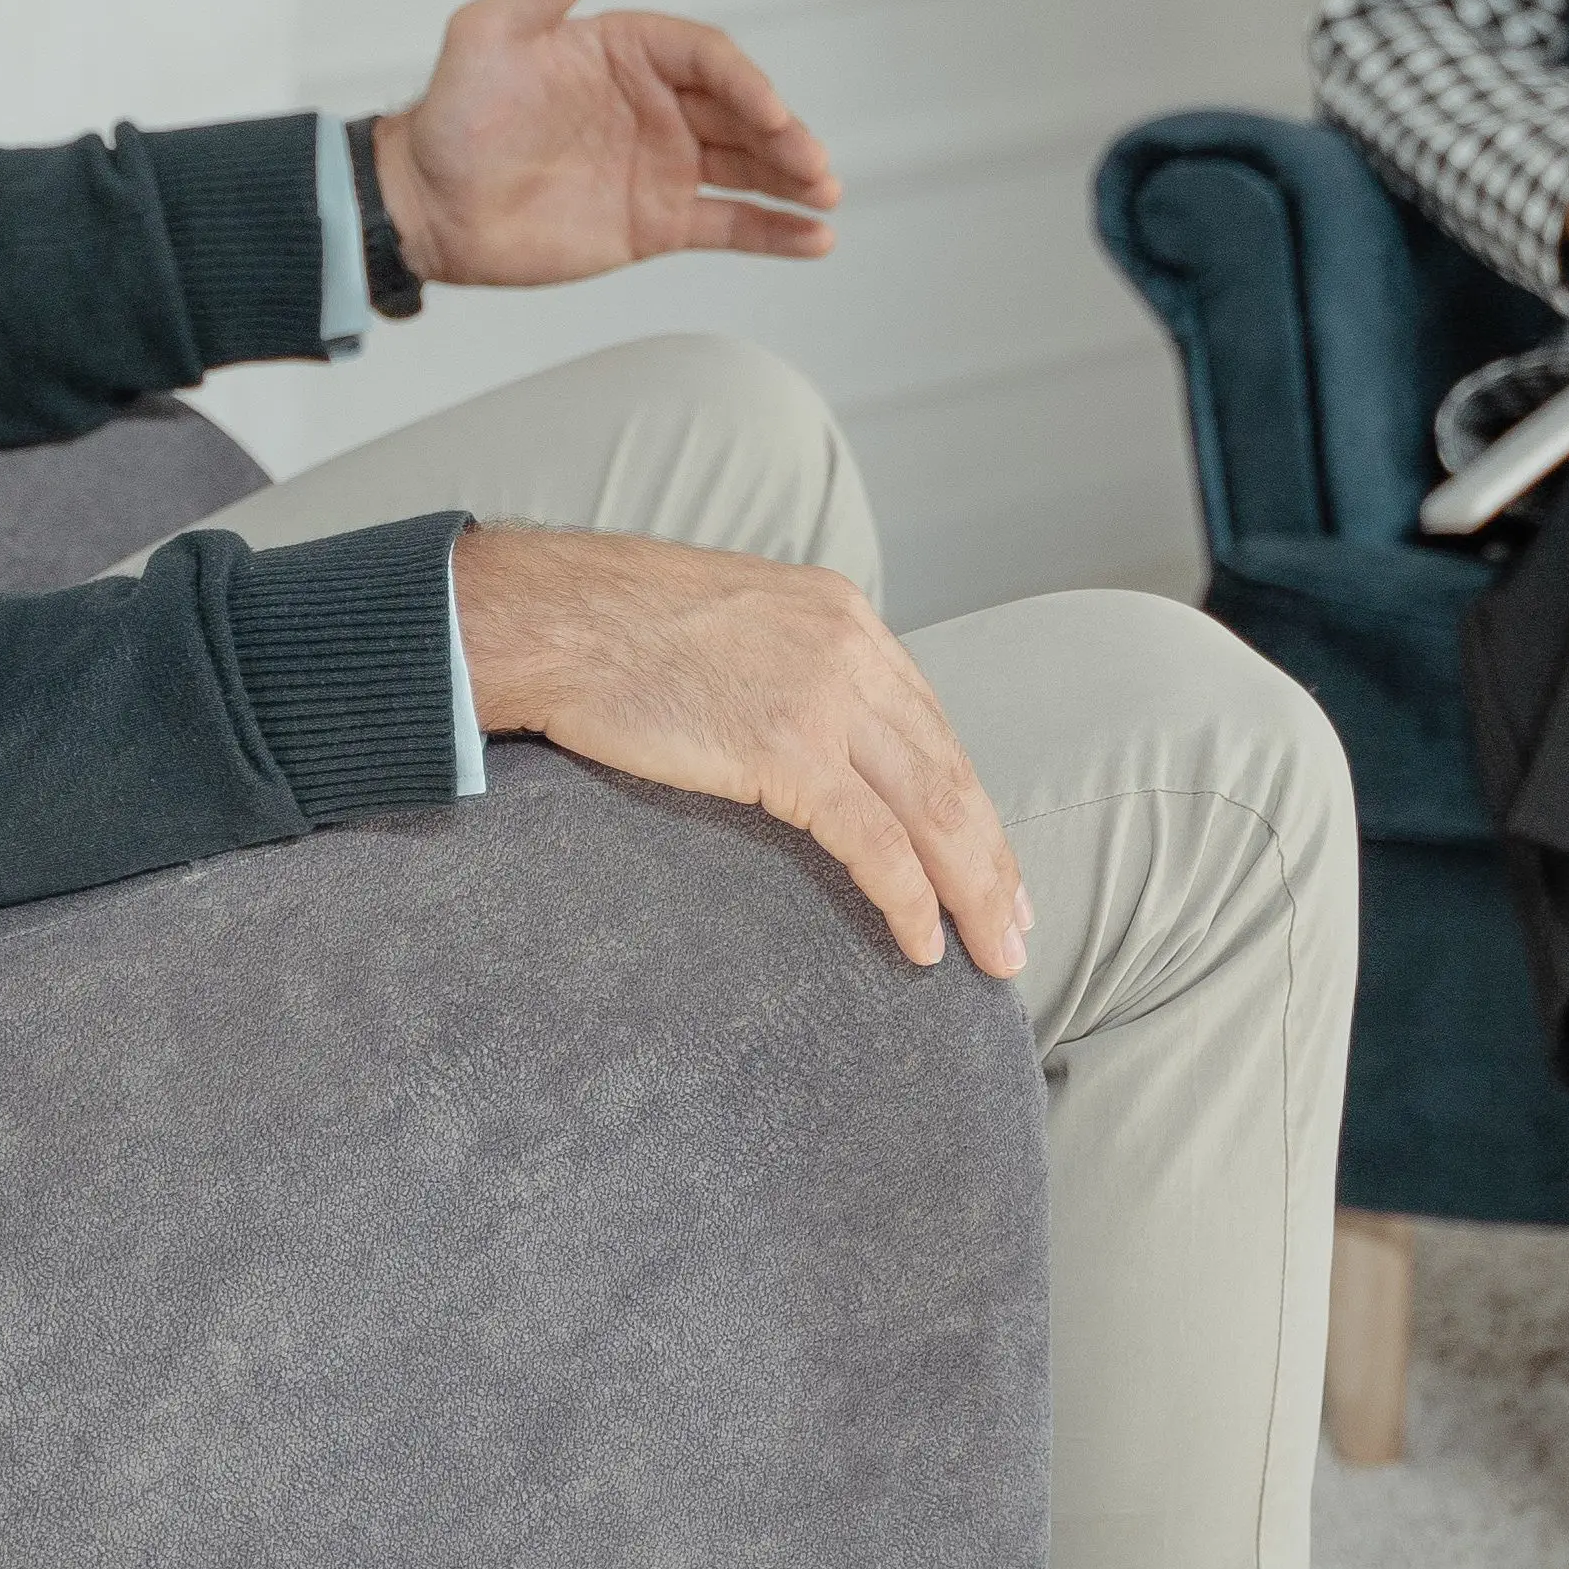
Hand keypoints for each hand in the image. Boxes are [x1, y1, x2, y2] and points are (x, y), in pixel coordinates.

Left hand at [373, 0, 839, 287]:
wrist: (425, 204)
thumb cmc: (453, 113)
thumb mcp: (495, 31)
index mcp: (628, 51)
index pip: (707, 58)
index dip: (744, 82)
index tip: (767, 110)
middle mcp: (656, 104)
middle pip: (740, 113)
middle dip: (784, 135)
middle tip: (812, 163)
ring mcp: (662, 164)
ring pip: (746, 166)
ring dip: (792, 178)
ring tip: (825, 196)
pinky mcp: (657, 222)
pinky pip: (728, 223)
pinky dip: (773, 232)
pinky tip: (814, 239)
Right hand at [451, 525, 1028, 977]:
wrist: (549, 617)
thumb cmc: (612, 627)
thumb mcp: (732, 622)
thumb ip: (787, 667)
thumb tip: (808, 738)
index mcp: (842, 616)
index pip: (930, 724)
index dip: (970, 802)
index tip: (993, 861)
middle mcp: (850, 649)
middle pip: (950, 770)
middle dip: (992, 859)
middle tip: (1018, 928)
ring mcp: (823, 697)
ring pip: (933, 810)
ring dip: (972, 891)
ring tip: (997, 952)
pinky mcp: (785, 749)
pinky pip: (871, 841)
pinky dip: (907, 898)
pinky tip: (923, 943)